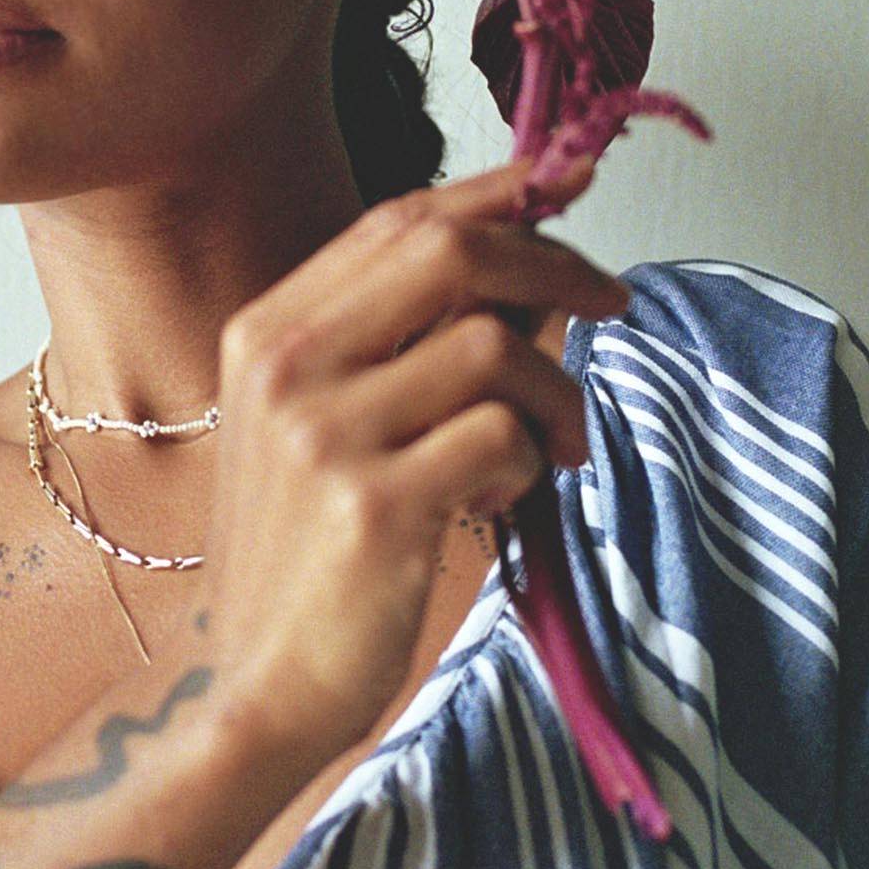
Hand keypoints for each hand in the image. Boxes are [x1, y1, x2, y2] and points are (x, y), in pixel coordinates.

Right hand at [200, 155, 629, 761]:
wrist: (258, 686)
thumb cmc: (305, 557)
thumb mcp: (323, 427)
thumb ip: (404, 343)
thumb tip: (533, 270)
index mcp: (266, 332)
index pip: (399, 221)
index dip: (496, 194)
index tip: (567, 182)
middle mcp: (287, 367)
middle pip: (452, 253)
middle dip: (554, 266)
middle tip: (610, 304)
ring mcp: (325, 433)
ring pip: (496, 350)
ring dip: (556, 398)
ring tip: (550, 453)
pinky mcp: (376, 505)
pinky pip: (504, 438)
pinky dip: (531, 466)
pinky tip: (500, 505)